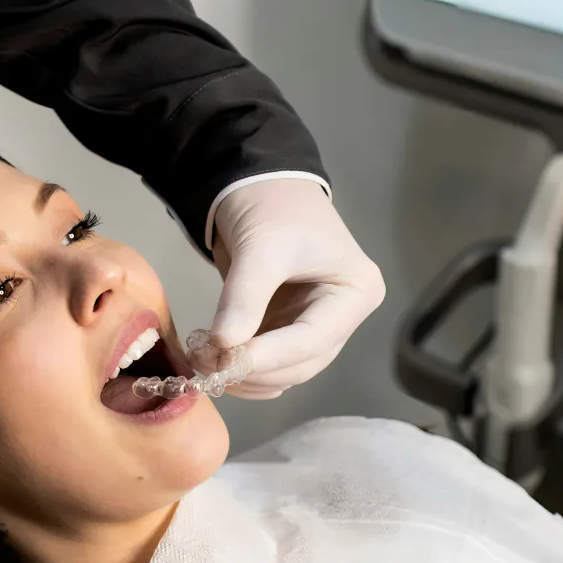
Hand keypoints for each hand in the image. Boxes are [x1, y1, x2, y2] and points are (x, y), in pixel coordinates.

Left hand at [208, 179, 384, 398]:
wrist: (259, 186)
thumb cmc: (273, 206)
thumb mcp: (261, 248)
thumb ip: (244, 297)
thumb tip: (223, 345)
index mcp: (357, 292)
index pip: (314, 339)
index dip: (270, 357)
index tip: (228, 363)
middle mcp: (344, 316)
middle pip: (303, 363)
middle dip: (255, 370)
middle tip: (209, 366)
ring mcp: (318, 327)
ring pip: (286, 372)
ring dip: (246, 377)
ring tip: (205, 363)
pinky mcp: (290, 331)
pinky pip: (271, 366)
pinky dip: (243, 371)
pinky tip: (214, 363)